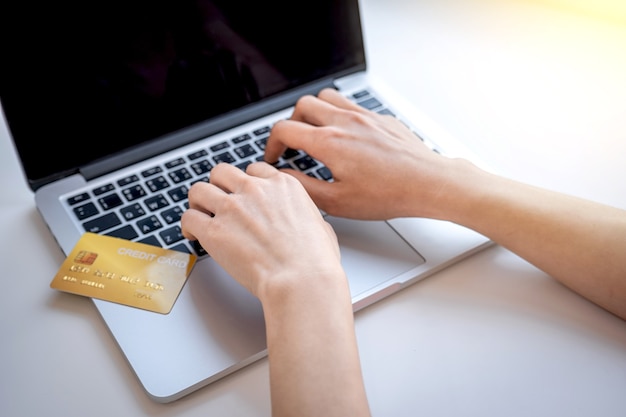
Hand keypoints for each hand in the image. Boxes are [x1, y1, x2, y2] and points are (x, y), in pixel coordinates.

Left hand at [180, 162, 342, 299]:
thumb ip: (304, 215)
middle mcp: (254, 190)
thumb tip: (303, 221)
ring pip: (199, 190)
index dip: (245, 182)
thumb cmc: (315, 260)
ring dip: (198, 202)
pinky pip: (188, 218)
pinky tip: (191, 234)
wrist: (302, 279)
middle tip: (216, 200)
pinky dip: (187, 225)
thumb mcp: (320, 225)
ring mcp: (232, 208)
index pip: (254, 170)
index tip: (242, 192)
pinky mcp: (214, 231)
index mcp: (281, 186)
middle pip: (222, 173)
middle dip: (218, 186)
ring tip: (199, 214)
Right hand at [264, 88, 464, 219]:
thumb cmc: (388, 195)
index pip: (284, 129)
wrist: (428, 183)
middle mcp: (345, 122)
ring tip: (315, 133)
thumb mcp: (338, 201)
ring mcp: (364, 116)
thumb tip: (283, 176)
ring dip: (314, 112)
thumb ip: (304, 186)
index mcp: (330, 142)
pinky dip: (339, 114)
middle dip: (290, 123)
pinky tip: (345, 136)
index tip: (274, 156)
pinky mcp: (380, 117)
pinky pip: (351, 104)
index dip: (270, 144)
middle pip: (302, 105)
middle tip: (292, 144)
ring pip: (327, 97)